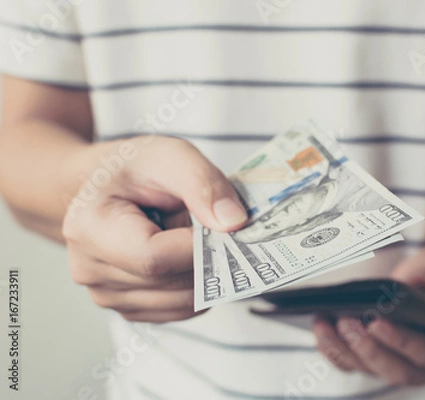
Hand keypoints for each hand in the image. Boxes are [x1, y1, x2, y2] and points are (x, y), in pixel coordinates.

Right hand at [62, 136, 247, 321]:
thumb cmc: (134, 168)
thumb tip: (234, 223)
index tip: (223, 225)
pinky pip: (181, 310)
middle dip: (208, 257)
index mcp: (90, 228)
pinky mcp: (128, 309)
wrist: (108, 184)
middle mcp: (90, 270)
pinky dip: (196, 285)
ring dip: (203, 272)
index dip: (200, 246)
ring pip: (184, 303)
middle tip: (213, 225)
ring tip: (189, 235)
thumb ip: (203, 183)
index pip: (155, 258)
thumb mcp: (171, 154)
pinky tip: (185, 255)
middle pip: (173, 284)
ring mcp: (107, 295)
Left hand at [313, 247, 424, 385]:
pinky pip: (352, 363)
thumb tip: (415, 285)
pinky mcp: (376, 362)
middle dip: (367, 348)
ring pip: (370, 369)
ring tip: (324, 322)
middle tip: (346, 322)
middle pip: (397, 370)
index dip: (403, 341)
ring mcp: (400, 369)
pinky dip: (334, 348)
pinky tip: (321, 327)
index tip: (377, 322)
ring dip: (344, 348)